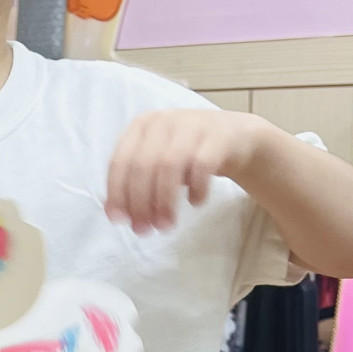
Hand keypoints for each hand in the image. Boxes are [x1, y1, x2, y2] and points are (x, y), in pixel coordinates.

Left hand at [105, 109, 266, 231]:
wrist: (235, 136)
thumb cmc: (189, 154)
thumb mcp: (158, 162)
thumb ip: (135, 183)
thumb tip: (116, 216)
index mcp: (141, 126)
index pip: (120, 162)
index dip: (117, 194)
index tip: (120, 221)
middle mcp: (163, 121)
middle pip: (143, 166)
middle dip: (140, 203)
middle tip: (145, 230)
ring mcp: (191, 125)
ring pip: (169, 166)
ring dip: (164, 201)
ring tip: (166, 225)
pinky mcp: (218, 136)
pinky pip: (202, 165)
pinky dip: (196, 188)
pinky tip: (195, 203)